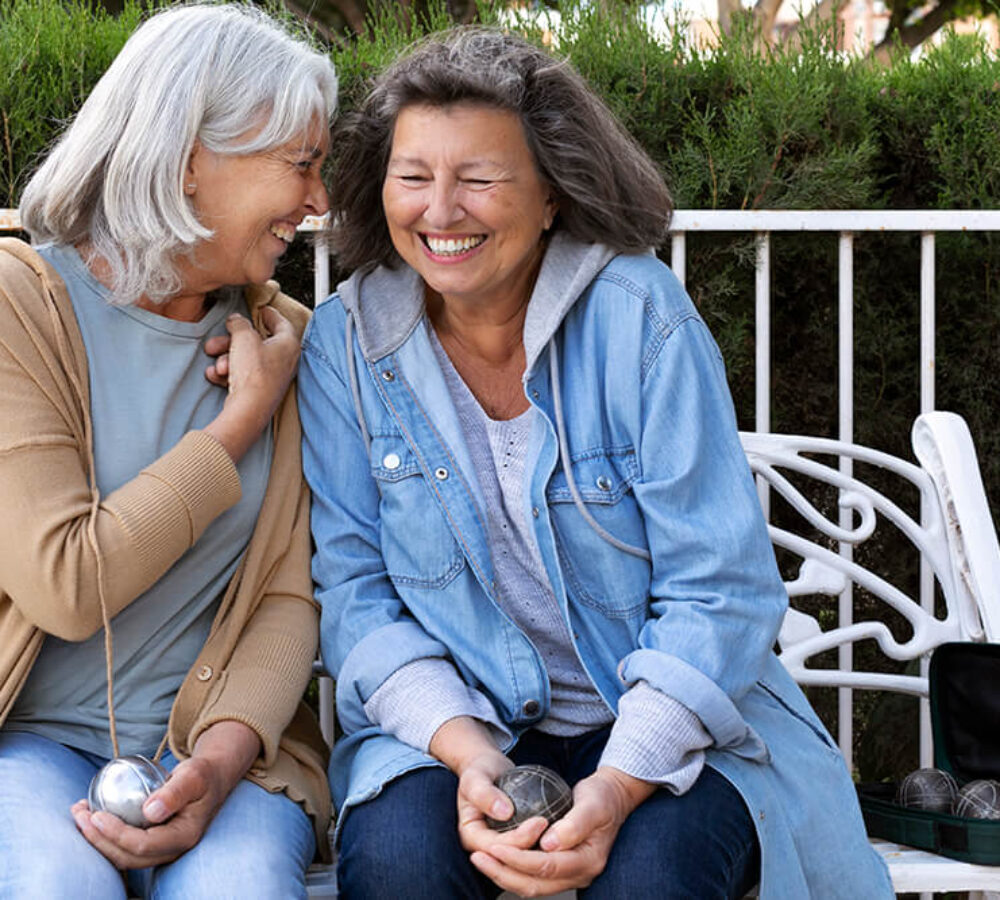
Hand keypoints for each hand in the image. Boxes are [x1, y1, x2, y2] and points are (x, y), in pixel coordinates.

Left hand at [71, 721, 260, 868]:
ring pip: (123, 856)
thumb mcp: (194, 775)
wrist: (211, 779)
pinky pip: (124, 846)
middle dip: (98, 840)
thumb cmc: (203, 774)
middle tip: (79, 815)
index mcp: (184, 836)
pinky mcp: (152, 843)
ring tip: (80, 815)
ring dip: (97, 840)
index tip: (97, 815)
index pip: (143, 845)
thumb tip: (150, 812)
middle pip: (127, 857)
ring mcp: (161, 849)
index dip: (116, 834)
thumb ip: (176, 792)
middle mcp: (172, 850)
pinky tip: (92, 816)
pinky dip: (104, 835)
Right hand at [202, 308, 299, 461]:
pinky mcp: (261, 391)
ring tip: (217, 365)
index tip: (262, 309)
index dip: (270, 314)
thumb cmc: (254, 374)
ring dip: (227, 360)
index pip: (282, 323)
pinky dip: (228, 374)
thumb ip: (239, 324)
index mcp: (288, 344)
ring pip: (245, 360)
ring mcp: (273, 377)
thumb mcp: (243, 338)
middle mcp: (284, 361)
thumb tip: (237, 320)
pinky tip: (216, 376)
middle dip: (232, 342)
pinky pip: (242, 376)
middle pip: (256, 343)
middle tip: (215, 342)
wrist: (249, 409)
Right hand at [427, 717, 548, 857]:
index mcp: (471, 837)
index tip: (540, 821)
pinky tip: (559, 833)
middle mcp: (484, 847)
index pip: (497, 848)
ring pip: (522, 857)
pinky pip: (528, 847)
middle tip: (552, 825)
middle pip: (511, 857)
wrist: (486, 769)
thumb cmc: (479, 770)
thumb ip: (485, 794)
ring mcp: (498, 845)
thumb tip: (504, 812)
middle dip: (533, 846)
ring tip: (559, 833)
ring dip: (540, 849)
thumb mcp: (476, 778)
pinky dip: (542, 843)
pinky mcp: (512, 840)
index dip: (520, 839)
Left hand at [469, 766, 655, 896]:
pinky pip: (533, 876)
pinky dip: (512, 870)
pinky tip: (495, 857)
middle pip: (536, 884)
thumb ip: (574, 824)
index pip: (547, 867)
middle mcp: (579, 874)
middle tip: (479, 857)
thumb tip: (549, 844)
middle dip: (504, 872)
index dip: (518, 859)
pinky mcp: (561, 867)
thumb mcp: (592, 804)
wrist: (612, 797)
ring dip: (503, 874)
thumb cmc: (603, 797)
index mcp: (588, 861)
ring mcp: (570, 874)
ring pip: (532, 885)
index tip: (496, 846)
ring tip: (480, 859)